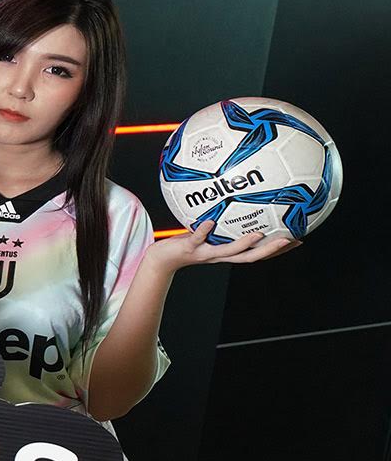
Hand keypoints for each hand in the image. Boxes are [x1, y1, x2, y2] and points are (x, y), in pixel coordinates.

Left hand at [146, 220, 298, 271]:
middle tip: (289, 240)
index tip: (298, 240)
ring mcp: (206, 252)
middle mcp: (220, 255)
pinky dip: (204, 231)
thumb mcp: (207, 231)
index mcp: (228, 251)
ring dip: (244, 244)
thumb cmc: (187, 242)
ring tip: (258, 234)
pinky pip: (198, 238)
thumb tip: (234, 203)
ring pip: (229, 252)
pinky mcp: (189, 247)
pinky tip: (209, 221)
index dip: (278, 250)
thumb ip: (221, 221)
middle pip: (251, 257)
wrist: (162, 257)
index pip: (258, 253)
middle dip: (271, 250)